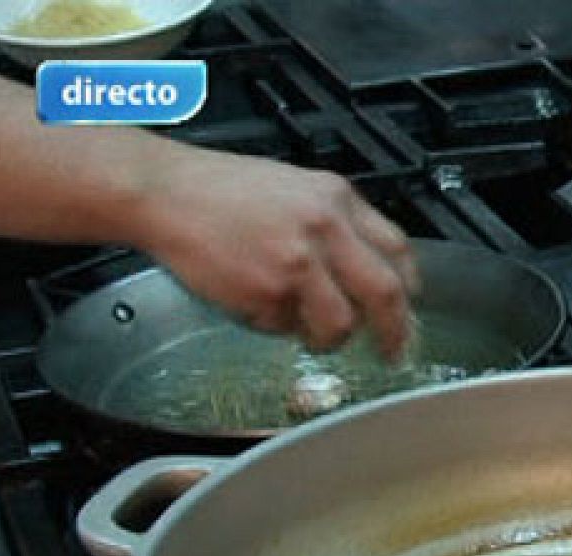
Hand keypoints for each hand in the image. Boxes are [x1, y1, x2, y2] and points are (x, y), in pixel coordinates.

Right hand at [136, 146, 420, 357]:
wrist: (164, 192)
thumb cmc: (221, 191)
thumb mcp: (296, 189)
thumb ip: (337, 224)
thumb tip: (369, 271)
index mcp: (337, 198)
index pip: (398, 250)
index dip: (407, 288)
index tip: (406, 310)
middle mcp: (325, 228)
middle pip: (385, 293)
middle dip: (394, 332)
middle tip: (391, 351)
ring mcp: (297, 262)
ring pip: (341, 323)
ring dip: (330, 338)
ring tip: (309, 331)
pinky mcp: (266, 292)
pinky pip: (289, 328)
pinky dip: (279, 326)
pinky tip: (257, 303)